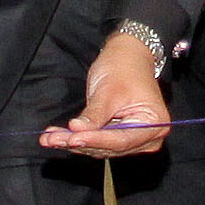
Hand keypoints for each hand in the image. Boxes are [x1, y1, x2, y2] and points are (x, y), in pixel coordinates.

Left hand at [40, 32, 172, 158]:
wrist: (127, 57)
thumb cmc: (124, 68)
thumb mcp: (109, 90)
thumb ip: (95, 115)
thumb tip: (77, 131)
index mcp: (154, 124)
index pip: (121, 140)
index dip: (95, 140)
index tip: (73, 138)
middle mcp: (148, 137)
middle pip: (109, 147)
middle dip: (79, 142)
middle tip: (52, 139)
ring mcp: (133, 139)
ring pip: (100, 147)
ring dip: (74, 143)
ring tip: (50, 138)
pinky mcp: (119, 137)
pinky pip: (97, 141)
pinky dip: (78, 138)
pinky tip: (58, 136)